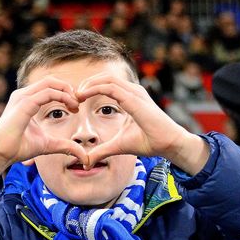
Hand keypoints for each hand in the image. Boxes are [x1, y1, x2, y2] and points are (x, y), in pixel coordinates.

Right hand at [0, 77, 88, 188]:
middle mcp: (24, 95)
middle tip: (79, 103)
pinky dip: (62, 97)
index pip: (50, 86)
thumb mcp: (48, 145)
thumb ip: (65, 146)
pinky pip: (48, 93)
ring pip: (50, 83)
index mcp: (27, 100)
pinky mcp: (24, 104)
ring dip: (67, 92)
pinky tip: (71, 107)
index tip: (77, 107)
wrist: (0, 154)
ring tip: (76, 106)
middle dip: (69, 89)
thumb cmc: (18, 148)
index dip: (66, 93)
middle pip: (51, 80)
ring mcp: (22, 97)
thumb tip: (83, 155)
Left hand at [76, 73, 208, 174]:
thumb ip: (102, 150)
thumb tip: (87, 160)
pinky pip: (109, 87)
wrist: (169, 144)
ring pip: (105, 79)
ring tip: (75, 96)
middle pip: (104, 78)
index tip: (76, 102)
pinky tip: (82, 97)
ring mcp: (135, 92)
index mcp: (131, 97)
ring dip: (87, 85)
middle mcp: (133, 91)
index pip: (106, 85)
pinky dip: (93, 89)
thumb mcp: (119, 145)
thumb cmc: (150, 142)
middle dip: (86, 85)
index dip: (89, 90)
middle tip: (71, 97)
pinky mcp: (134, 98)